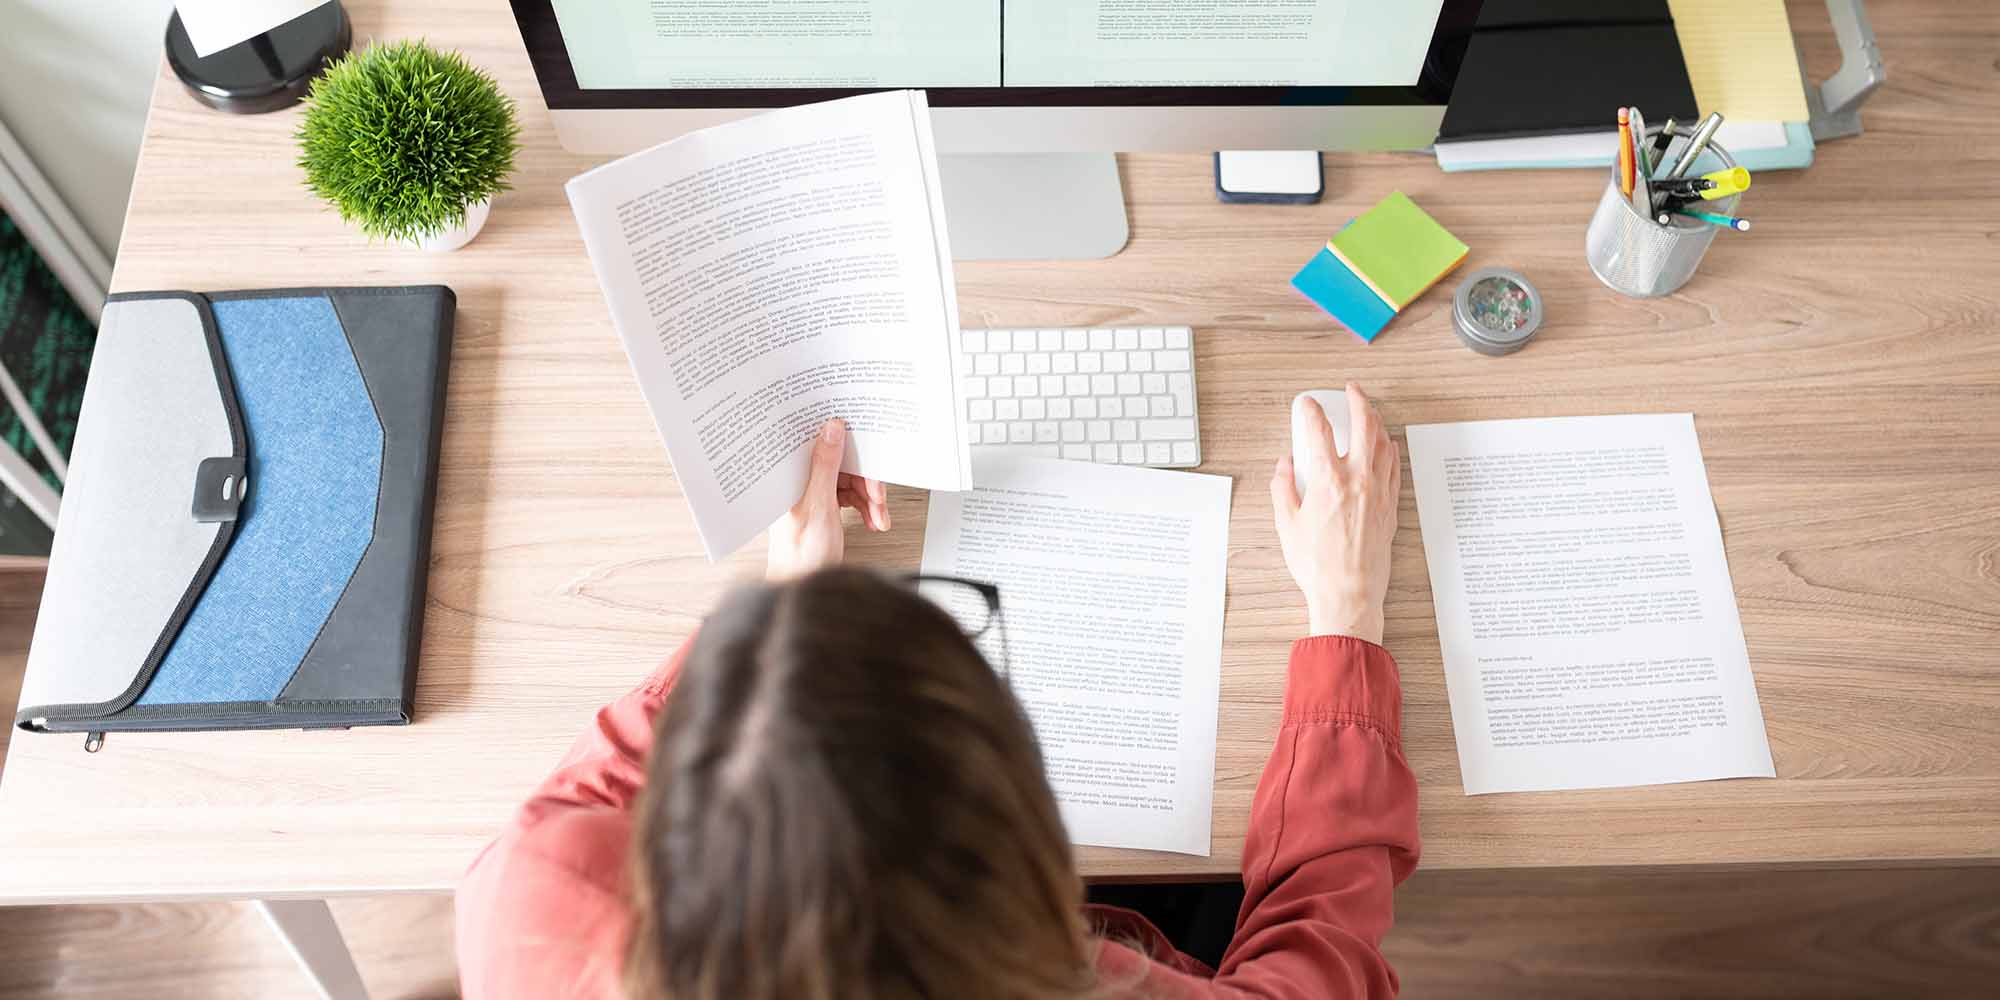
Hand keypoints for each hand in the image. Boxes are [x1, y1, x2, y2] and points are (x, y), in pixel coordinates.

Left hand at [766, 419, 889, 579]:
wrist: (804, 586)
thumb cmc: (800, 555)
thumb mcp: (818, 505)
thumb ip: (825, 465)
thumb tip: (832, 430)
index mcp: (790, 475)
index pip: (819, 444)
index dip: (844, 442)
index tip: (865, 445)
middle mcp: (800, 482)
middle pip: (841, 464)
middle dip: (865, 481)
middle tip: (877, 496)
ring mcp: (812, 494)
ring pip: (850, 481)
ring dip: (869, 497)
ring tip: (878, 515)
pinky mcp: (823, 506)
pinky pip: (850, 496)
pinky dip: (866, 507)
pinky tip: (873, 519)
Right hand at [1270, 383, 1400, 643]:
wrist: (1349, 592)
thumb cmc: (1317, 565)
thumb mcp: (1285, 524)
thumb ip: (1282, 487)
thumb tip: (1284, 465)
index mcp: (1328, 481)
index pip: (1319, 430)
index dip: (1311, 410)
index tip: (1307, 404)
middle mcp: (1358, 480)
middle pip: (1364, 425)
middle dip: (1358, 400)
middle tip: (1352, 390)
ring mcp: (1379, 492)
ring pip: (1384, 443)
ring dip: (1376, 421)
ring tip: (1369, 412)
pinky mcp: (1390, 506)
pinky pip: (1394, 467)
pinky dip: (1389, 449)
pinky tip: (1386, 445)